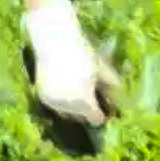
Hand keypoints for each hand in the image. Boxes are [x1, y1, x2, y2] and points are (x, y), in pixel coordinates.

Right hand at [26, 1, 118, 125]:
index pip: (97, 119)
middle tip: (89, 95)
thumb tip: (117, 100)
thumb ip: (112, 88)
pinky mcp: (42, 95)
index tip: (103, 105)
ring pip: (66, 113)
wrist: (54, 41)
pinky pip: (54, 104)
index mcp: (85, 103)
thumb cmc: (82, 54)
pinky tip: (64, 86)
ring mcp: (53, 102)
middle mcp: (67, 107)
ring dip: (72, 106)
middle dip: (86, 109)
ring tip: (75, 90)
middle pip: (81, 118)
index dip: (102, 112)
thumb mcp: (103, 71)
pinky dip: (60, 99)